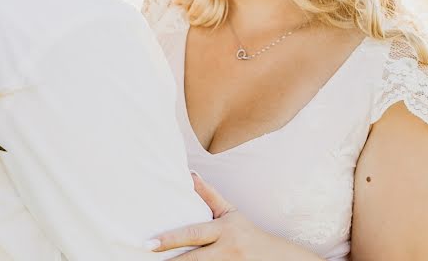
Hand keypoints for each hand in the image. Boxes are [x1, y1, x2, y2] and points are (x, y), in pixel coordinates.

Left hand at [149, 173, 318, 259]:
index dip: (170, 240)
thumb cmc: (248, 233)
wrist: (278, 259)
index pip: (193, 234)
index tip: (149, 243)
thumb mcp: (231, 213)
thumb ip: (210, 197)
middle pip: (193, 260)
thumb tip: (189, 175)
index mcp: (224, 231)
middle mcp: (227, 251)